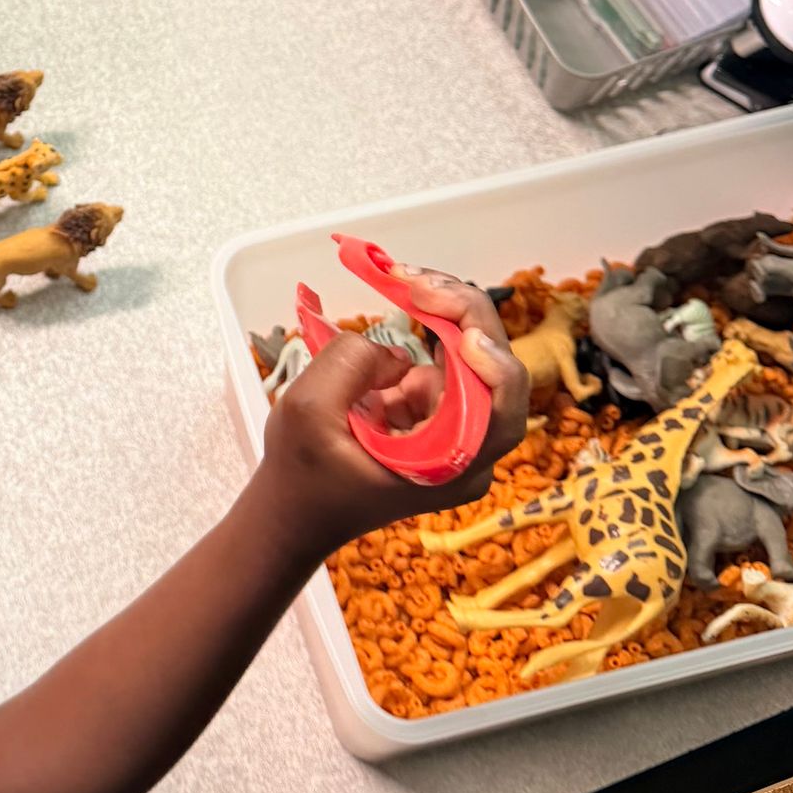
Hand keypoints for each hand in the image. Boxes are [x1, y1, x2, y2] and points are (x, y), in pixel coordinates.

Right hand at [256, 273, 526, 554]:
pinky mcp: (436, 417)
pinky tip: (404, 302)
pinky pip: (447, 364)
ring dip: (446, 315)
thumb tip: (390, 345)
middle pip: (493, 375)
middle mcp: (466, 453)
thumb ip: (349, 362)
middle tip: (416, 280)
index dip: (493, 367)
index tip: (463, 334)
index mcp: (447, 469)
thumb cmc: (300, 474)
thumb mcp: (306, 411)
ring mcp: (454, 433)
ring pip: (475, 360)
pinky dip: (429, 327)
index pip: (500, 415)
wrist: (292, 512)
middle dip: (462, 317)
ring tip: (406, 281)